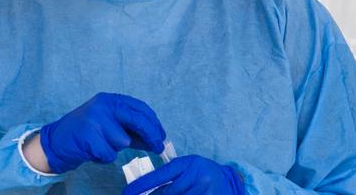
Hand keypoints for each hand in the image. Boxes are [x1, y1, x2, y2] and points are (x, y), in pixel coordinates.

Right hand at [40, 92, 165, 173]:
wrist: (56, 143)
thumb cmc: (87, 135)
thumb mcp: (111, 128)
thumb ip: (133, 132)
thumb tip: (157, 140)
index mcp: (110, 100)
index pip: (139, 107)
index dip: (154, 122)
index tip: (162, 136)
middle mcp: (103, 105)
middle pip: (137, 119)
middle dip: (151, 135)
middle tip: (159, 147)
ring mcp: (94, 119)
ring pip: (122, 141)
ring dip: (114, 149)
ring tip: (100, 145)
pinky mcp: (88, 136)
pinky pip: (109, 154)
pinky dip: (103, 158)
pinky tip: (92, 152)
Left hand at [122, 155, 244, 194]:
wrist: (227, 181)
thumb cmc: (201, 172)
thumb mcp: (187, 167)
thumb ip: (170, 175)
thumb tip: (145, 189)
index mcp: (188, 164)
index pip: (160, 175)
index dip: (142, 185)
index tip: (127, 192)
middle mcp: (196, 177)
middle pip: (167, 193)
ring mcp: (204, 191)